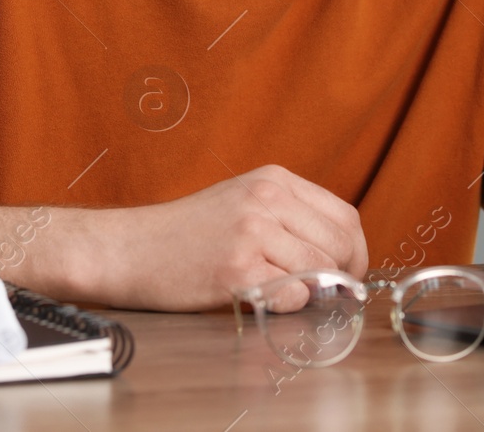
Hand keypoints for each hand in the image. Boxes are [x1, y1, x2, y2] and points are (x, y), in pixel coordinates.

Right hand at [69, 164, 367, 311]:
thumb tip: (340, 255)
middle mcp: (267, 200)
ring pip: (320, 272)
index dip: (355, 250)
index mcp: (274, 179)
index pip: (345, 216)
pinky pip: (291, 297)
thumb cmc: (186, 233)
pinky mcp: (237, 271)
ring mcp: (252, 233)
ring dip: (310, 292)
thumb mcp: (243, 200)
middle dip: (341, 275)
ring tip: (279, 291)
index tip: (348, 272)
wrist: (129, 248)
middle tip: (323, 293)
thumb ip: (290, 217)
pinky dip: (285, 305)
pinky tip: (258, 297)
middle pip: (340, 244)